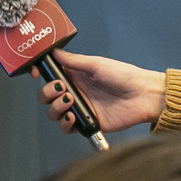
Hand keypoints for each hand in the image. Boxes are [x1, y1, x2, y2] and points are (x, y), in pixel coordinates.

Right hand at [39, 51, 166, 134]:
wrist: (143, 97)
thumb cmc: (123, 75)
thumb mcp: (96, 64)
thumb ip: (73, 61)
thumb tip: (53, 52)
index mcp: (75, 76)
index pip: (49, 76)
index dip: (40, 75)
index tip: (37, 73)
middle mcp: (74, 92)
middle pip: (47, 96)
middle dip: (47, 93)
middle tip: (61, 89)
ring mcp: (80, 108)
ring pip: (53, 113)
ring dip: (55, 108)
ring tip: (69, 102)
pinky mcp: (87, 123)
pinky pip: (67, 128)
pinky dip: (65, 124)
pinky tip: (73, 117)